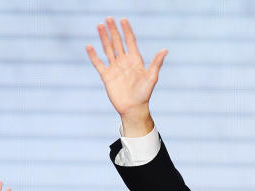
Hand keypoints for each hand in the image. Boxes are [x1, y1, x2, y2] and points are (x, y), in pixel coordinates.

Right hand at [86, 18, 165, 132]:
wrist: (133, 109)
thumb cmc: (144, 94)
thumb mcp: (151, 78)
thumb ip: (156, 63)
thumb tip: (165, 50)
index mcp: (135, 60)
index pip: (130, 41)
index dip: (127, 30)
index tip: (123, 20)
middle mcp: (124, 61)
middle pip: (117, 42)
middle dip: (113, 30)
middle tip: (109, 18)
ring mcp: (115, 68)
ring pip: (108, 49)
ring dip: (104, 38)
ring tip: (99, 26)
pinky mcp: (106, 76)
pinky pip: (98, 64)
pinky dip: (93, 55)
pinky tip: (89, 46)